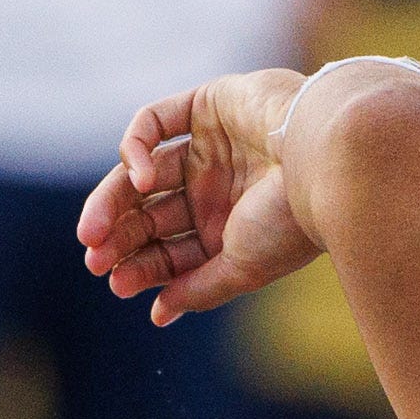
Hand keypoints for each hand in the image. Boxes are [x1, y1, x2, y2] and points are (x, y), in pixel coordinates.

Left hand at [78, 69, 318, 324]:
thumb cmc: (291, 220)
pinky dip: (136, 149)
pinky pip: (155, 122)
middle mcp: (216, 187)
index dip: (142, 267)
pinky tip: (140, 179)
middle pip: (152, 213)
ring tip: (95, 231)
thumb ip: (199, 289)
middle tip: (94, 259)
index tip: (118, 285)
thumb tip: (158, 313)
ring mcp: (209, 145)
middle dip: (122, 238)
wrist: (325, 161)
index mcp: (228, 228)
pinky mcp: (206, 105)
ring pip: (144, 173)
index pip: (171, 249)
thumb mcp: (242, 268)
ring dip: (114, 202)